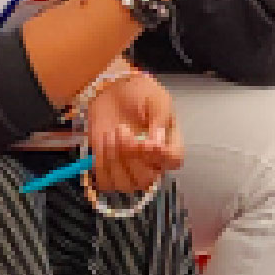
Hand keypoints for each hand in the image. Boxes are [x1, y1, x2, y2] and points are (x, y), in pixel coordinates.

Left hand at [85, 71, 180, 194]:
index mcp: (170, 143)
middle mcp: (153, 162)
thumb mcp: (157, 99)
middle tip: (120, 130)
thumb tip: (157, 143)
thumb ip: (160, 119)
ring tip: (109, 134)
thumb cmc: (140, 93)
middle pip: (147, 179)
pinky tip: (101, 147)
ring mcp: (131, 169)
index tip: (145, 140)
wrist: (113, 89)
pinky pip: (107, 183)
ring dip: (113, 160)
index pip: (174, 161)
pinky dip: (101, 167)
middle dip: (130, 156)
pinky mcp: (110, 170)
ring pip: (126, 184)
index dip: (160, 155)